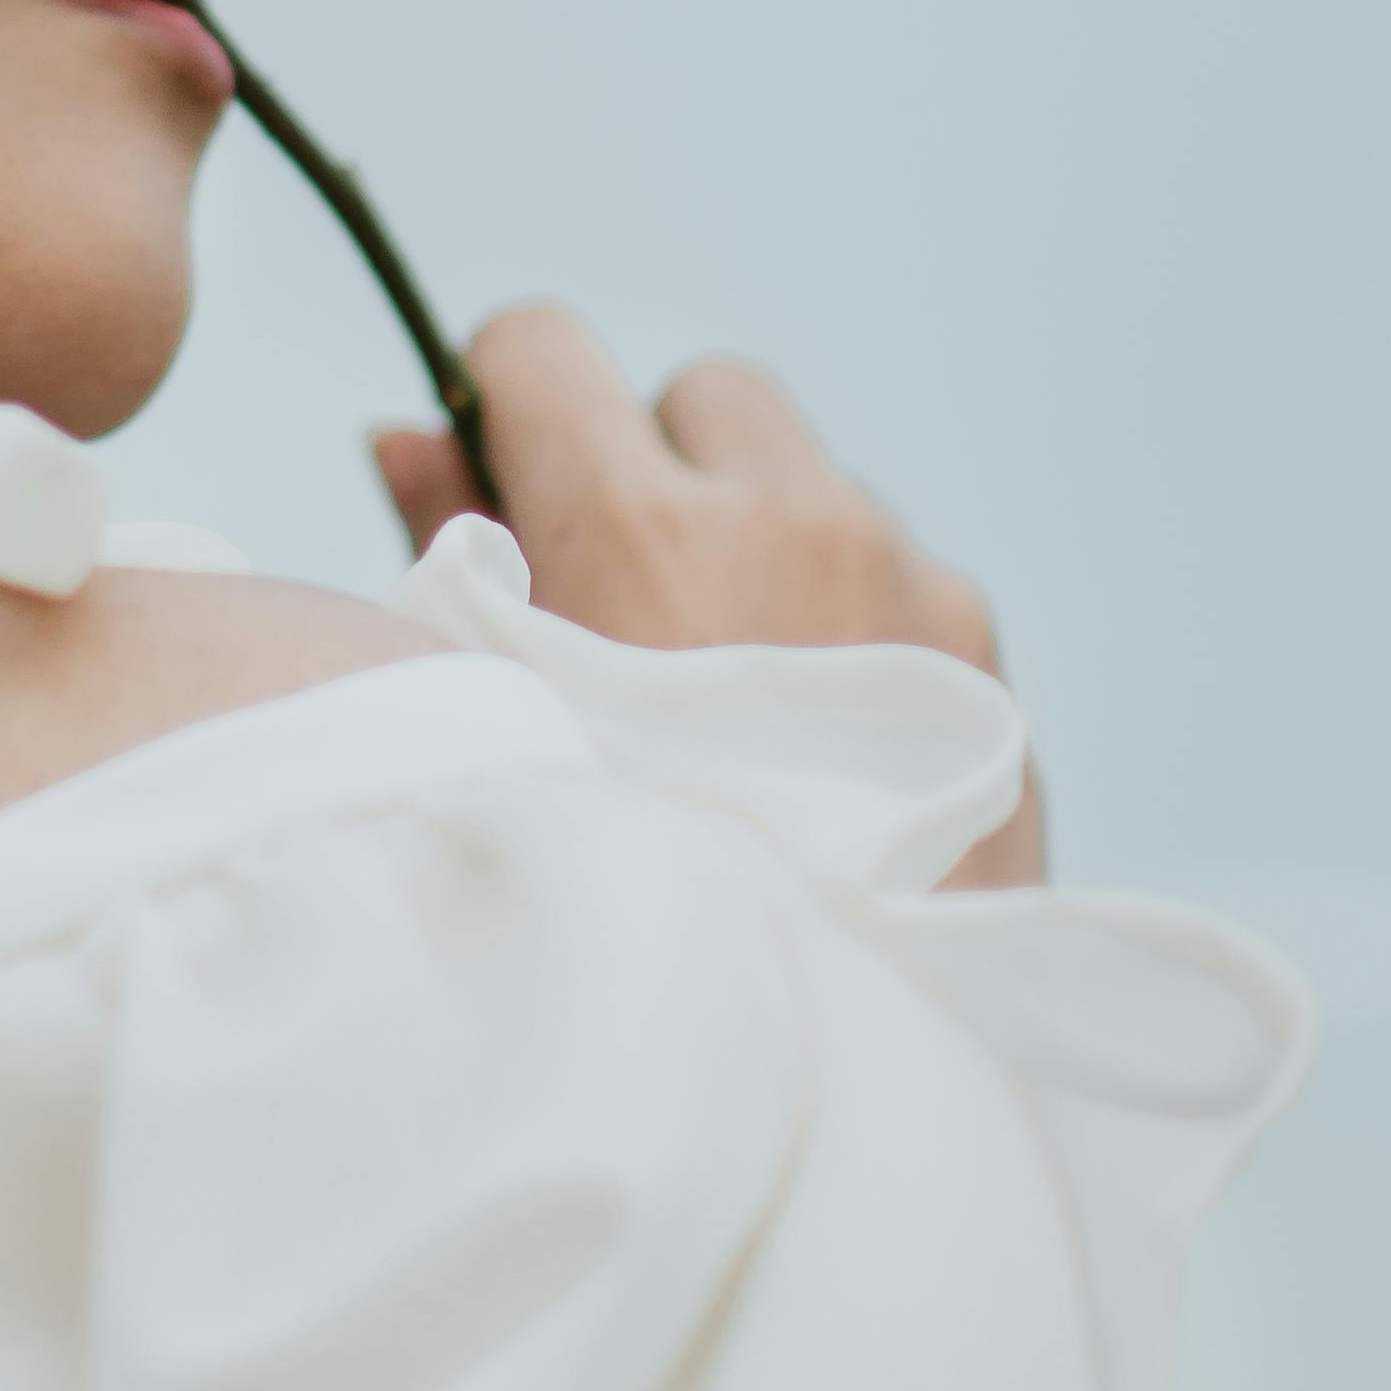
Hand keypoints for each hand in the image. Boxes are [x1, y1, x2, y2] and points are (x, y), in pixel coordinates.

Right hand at [375, 307, 1045, 886]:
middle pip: (701, 394)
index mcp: (644, 529)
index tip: (501, 472)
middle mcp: (795, 521)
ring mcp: (907, 579)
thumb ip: (443, 549)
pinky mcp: (981, 652)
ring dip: (764, 540)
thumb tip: (408, 438)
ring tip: (726, 693)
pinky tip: (814, 743)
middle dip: (657, 466)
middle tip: (623, 598)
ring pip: (814, 483)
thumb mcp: (488, 716)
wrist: (826, 1045)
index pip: (546, 345)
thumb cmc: (618, 883)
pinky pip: (898, 573)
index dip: (504, 401)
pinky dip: (850, 621)